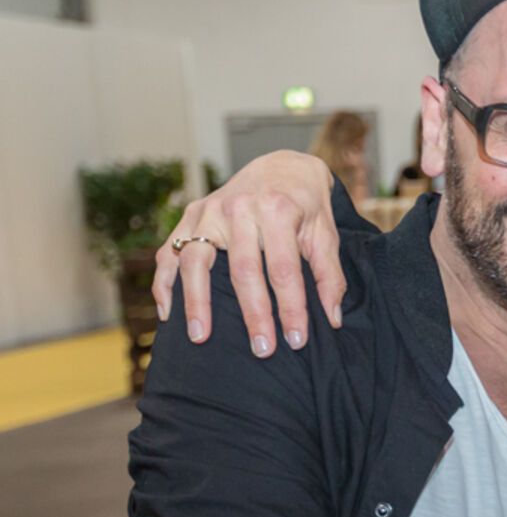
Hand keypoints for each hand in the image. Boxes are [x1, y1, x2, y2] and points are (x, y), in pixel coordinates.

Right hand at [152, 150, 342, 356]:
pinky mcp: (190, 215)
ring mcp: (209, 210)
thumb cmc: (307, 206)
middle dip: (253, 314)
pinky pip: (169, 251)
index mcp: (278, 210)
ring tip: (200, 337)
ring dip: (196, 302)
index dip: (291, 308)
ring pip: (195, 261)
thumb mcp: (326, 234)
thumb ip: (330, 275)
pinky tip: (168, 314)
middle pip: (243, 271)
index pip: (284, 270)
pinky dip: (164, 282)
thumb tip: (333, 318)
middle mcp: (239, 208)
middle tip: (261, 349)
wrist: (283, 166)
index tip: (296, 340)